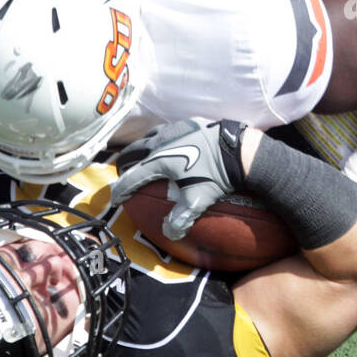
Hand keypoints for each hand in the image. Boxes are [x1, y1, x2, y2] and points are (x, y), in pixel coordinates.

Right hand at [110, 119, 245, 240]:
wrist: (240, 149)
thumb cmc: (217, 175)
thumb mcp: (198, 199)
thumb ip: (181, 218)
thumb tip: (170, 233)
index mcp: (160, 160)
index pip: (133, 177)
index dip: (122, 190)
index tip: (117, 199)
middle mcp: (163, 141)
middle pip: (134, 151)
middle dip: (126, 164)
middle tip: (125, 174)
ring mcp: (176, 129)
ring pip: (150, 136)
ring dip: (142, 147)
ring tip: (143, 156)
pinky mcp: (191, 123)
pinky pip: (170, 130)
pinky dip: (162, 138)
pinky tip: (171, 144)